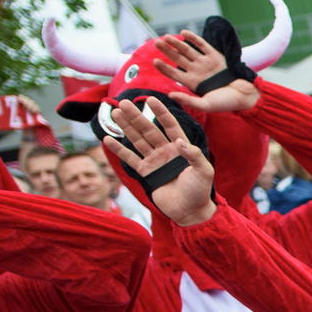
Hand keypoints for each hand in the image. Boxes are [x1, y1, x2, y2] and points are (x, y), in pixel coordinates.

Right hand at [106, 98, 217, 225]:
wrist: (190, 212)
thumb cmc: (200, 192)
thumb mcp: (203, 172)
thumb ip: (194, 155)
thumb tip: (180, 142)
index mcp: (181, 148)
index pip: (170, 125)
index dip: (160, 112)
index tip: (150, 99)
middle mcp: (166, 151)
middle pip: (149, 130)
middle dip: (136, 117)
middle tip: (123, 103)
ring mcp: (155, 161)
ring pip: (138, 140)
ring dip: (126, 127)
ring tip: (115, 113)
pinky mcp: (146, 173)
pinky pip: (130, 158)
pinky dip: (119, 150)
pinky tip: (108, 139)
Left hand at [153, 31, 258, 112]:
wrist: (245, 95)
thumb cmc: (226, 103)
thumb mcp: (206, 105)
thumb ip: (188, 100)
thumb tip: (170, 95)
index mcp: (192, 83)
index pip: (174, 73)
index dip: (164, 67)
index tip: (155, 61)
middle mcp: (197, 71)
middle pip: (178, 58)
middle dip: (166, 51)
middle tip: (156, 43)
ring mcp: (205, 62)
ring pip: (187, 50)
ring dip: (176, 43)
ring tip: (166, 37)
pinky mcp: (215, 56)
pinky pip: (202, 44)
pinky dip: (193, 38)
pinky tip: (183, 32)